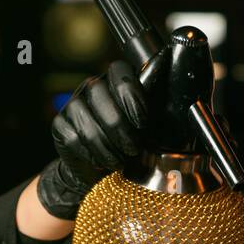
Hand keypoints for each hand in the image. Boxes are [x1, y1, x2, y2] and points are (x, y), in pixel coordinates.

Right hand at [37, 60, 146, 219]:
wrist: (102, 171)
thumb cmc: (131, 145)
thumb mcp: (152, 127)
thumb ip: (162, 109)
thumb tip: (184, 91)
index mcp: (116, 81)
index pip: (120, 72)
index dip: (131, 96)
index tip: (143, 122)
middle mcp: (92, 87)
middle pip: (101, 97)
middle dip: (121, 130)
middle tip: (133, 149)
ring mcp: (73, 105)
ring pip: (89, 124)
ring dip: (109, 148)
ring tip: (120, 160)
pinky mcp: (59, 125)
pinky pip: (75, 139)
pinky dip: (93, 156)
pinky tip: (102, 161)